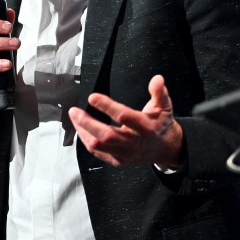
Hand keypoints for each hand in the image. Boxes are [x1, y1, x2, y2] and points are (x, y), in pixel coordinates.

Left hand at [68, 75, 183, 168]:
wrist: (165, 149)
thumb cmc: (160, 125)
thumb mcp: (164, 106)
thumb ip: (159, 92)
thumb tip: (157, 79)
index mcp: (146, 127)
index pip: (124, 116)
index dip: (107, 106)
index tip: (92, 97)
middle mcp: (134, 142)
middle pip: (107, 135)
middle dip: (87, 123)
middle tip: (74, 111)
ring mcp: (125, 154)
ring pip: (99, 145)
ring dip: (83, 131)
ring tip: (75, 118)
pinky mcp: (118, 161)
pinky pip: (98, 152)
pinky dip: (87, 140)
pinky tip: (81, 129)